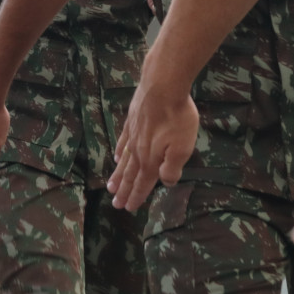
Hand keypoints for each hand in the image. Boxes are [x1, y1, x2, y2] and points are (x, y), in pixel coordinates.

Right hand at [108, 81, 199, 211]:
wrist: (163, 85)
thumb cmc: (177, 118)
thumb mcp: (182, 148)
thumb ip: (172, 168)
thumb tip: (165, 182)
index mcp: (150, 159)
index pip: (142, 183)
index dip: (137, 197)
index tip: (128, 208)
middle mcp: (138, 150)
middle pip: (130, 174)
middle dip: (124, 190)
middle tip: (116, 203)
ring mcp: (133, 134)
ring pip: (124, 159)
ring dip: (118, 175)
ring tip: (111, 186)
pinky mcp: (131, 120)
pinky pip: (123, 141)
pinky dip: (119, 151)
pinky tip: (117, 156)